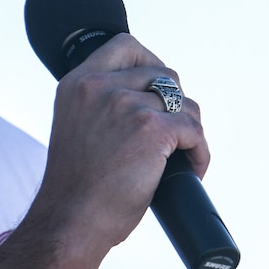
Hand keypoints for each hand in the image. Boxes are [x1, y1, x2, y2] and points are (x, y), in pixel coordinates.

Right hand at [28, 33, 207, 254]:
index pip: (126, 46)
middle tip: (173, 135)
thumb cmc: (75, 189)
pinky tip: (191, 170)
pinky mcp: (153, 129)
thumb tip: (149, 100)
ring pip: (185, 104)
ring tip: (183, 157)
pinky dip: (199, 153)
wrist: (69, 223)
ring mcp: (127, 105)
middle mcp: (101, 87)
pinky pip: (195, 131)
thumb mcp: (77, 128)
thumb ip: (100, 106)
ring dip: (190, 131)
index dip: (150, 63)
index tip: (157, 90)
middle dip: (176, 105)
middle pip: (164, 75)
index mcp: (78, 84)